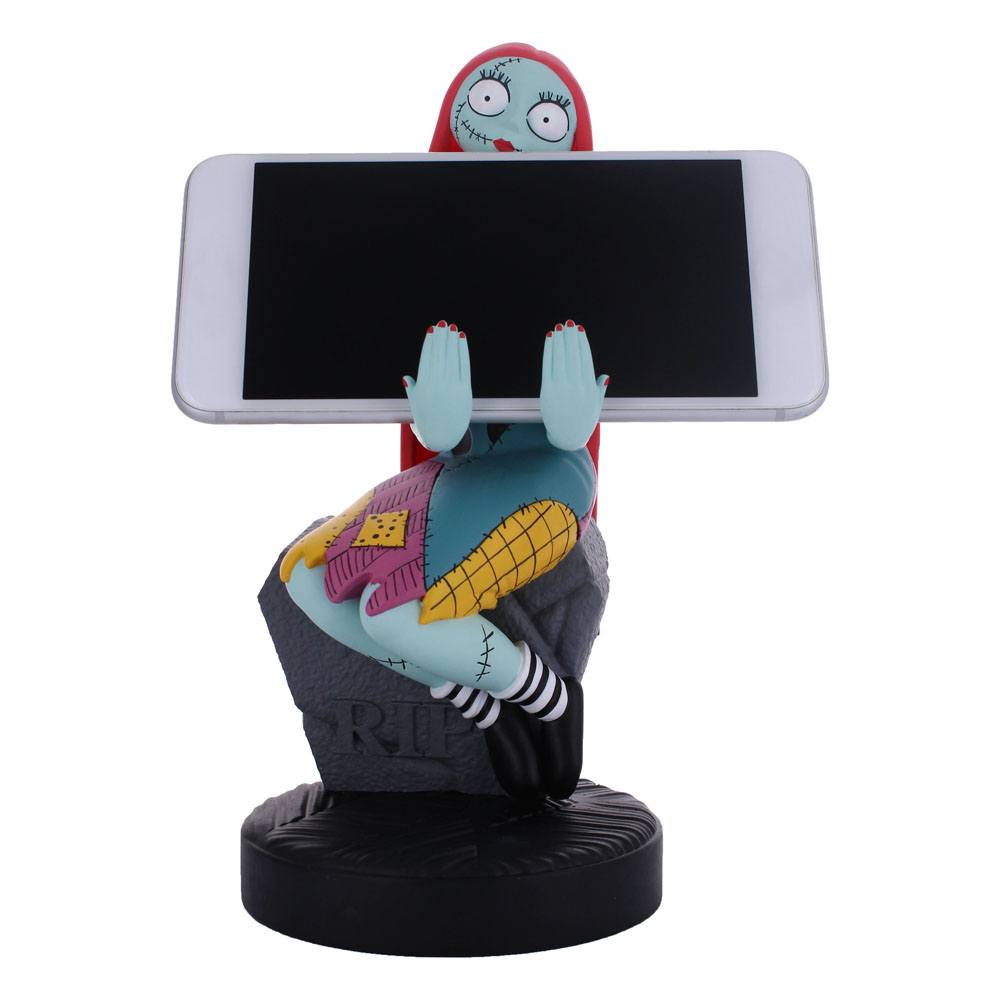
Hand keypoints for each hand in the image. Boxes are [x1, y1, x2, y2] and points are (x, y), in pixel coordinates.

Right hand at [403, 320, 472, 452]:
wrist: (443, 437)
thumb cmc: (427, 421)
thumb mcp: (416, 404)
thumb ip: (413, 389)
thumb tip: (406, 378)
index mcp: (423, 386)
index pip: (427, 358)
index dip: (430, 343)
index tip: (431, 330)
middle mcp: (437, 385)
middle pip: (440, 355)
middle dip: (441, 338)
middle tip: (442, 323)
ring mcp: (452, 387)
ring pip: (452, 358)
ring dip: (452, 341)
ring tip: (452, 328)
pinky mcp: (465, 390)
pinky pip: (464, 366)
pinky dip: (463, 351)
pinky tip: (461, 340)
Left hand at [540, 320, 608, 451]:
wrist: (567, 437)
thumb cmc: (582, 421)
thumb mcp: (595, 405)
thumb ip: (599, 389)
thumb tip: (605, 376)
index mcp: (589, 387)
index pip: (585, 358)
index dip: (581, 342)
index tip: (579, 330)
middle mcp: (576, 386)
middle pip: (572, 355)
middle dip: (570, 337)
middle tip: (568, 323)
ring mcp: (560, 388)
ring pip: (560, 358)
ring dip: (559, 341)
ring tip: (558, 328)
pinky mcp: (547, 390)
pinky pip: (548, 365)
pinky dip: (549, 351)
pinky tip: (550, 340)